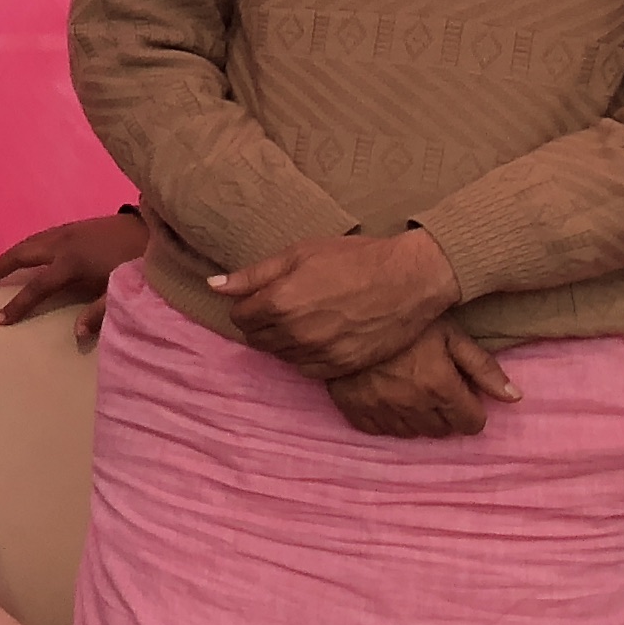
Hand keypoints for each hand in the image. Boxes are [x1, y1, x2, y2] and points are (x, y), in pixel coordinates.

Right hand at [0, 213, 149, 342]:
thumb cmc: (140, 261)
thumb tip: (75, 333)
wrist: (157, 227)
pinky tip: (28, 252)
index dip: (17, 304)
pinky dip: (27, 246)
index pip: (36, 287)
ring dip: (11, 255)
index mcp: (71, 263)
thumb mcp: (122, 289)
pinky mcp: (76, 225)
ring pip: (30, 241)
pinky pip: (41, 236)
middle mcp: (62, 243)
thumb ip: (98, 312)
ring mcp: (68, 231)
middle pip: (21, 254)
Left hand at [210, 228, 458, 376]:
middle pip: (258, 339)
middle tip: (284, 309)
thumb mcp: (299, 254)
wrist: (410, 279)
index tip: (261, 299)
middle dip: (263, 325)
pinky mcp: (342, 366)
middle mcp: (294, 332)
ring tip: (305, 321)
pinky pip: (308, 370)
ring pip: (281, 356)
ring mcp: (319, 352)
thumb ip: (253, 275)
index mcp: (279, 301)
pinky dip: (307, 357)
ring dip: (284, 342)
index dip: (247, 307)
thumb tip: (214, 285)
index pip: (240, 317)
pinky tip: (321, 338)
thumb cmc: (354, 259)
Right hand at [323, 317, 514, 439]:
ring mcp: (380, 409)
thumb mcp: (451, 335)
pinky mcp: (353, 408)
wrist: (347, 313)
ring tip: (411, 394)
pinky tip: (386, 400)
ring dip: (417, 419)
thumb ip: (483, 368)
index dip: (472, 410)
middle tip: (436, 390)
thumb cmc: (406, 321)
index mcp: (440, 386)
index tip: (462, 394)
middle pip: (441, 431)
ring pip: (411, 433)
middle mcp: (411, 404)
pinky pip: (378, 430)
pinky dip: (386, 420)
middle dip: (445, 415)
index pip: (471, 423)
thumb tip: (514, 398)